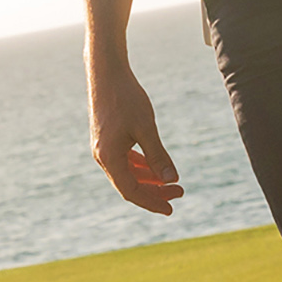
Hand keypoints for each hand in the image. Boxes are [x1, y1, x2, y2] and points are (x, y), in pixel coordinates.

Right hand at [88, 56, 183, 215]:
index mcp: (109, 157)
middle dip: (155, 192)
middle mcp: (102, 156)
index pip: (131, 191)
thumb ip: (158, 156)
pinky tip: (155, 166)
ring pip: (127, 173)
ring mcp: (103, 148)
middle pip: (129, 185)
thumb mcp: (146, 128)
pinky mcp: (107, 139)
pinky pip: (124, 161)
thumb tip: (171, 181)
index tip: (172, 208)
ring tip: (171, 181)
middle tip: (179, 192)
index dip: (152, 202)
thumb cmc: (126, 98)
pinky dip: (141, 166)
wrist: (106, 73)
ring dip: (149, 179)